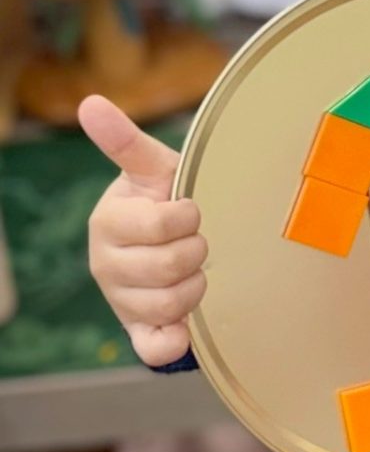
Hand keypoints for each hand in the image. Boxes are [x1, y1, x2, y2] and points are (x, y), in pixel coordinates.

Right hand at [79, 94, 204, 366]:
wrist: (170, 242)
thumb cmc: (161, 199)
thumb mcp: (151, 168)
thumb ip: (124, 140)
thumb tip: (91, 103)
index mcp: (107, 223)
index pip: (160, 224)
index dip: (188, 217)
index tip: (190, 210)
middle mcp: (106, 265)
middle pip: (170, 267)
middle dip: (197, 250)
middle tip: (197, 241)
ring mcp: (120, 301)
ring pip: (170, 305)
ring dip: (196, 285)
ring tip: (195, 269)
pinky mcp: (137, 331)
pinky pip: (153, 347)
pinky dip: (173, 341)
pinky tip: (185, 329)